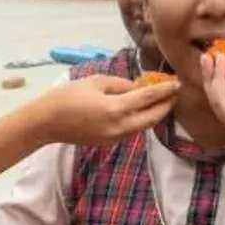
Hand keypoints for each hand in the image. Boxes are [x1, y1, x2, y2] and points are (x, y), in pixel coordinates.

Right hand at [31, 75, 177, 145]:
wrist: (46, 123)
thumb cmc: (66, 97)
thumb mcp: (95, 82)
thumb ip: (120, 84)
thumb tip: (137, 87)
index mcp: (116, 108)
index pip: (148, 98)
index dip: (165, 90)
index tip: (177, 83)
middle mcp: (120, 126)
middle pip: (153, 118)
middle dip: (166, 106)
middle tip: (175, 94)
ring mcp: (115, 137)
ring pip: (144, 126)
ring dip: (155, 114)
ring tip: (163, 101)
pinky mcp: (110, 142)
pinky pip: (132, 130)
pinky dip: (141, 120)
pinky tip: (142, 110)